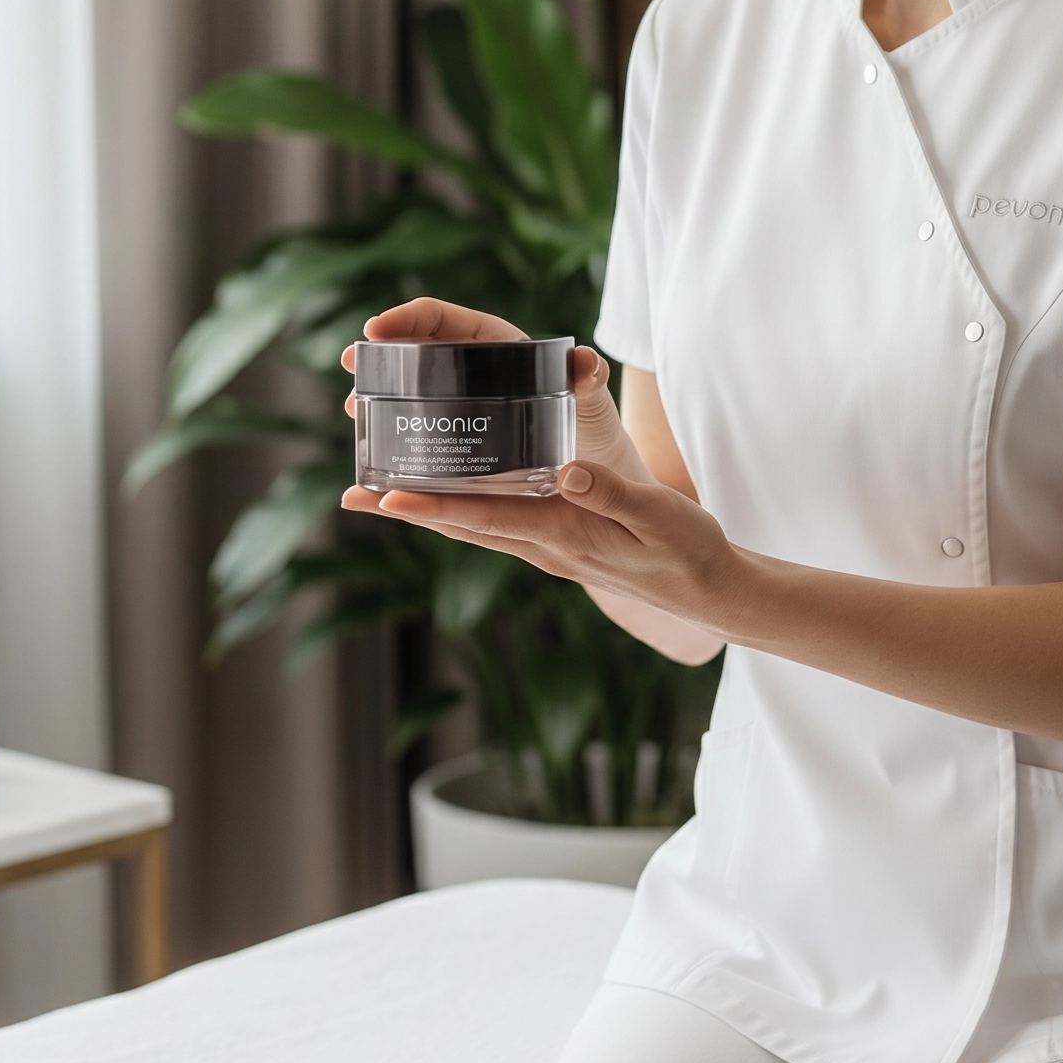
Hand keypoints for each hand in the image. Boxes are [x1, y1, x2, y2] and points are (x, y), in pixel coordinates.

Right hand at [340, 297, 650, 483]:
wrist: (599, 482)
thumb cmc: (597, 432)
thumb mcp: (591, 404)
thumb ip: (587, 381)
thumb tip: (584, 362)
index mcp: (498, 349)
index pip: (444, 319)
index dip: (407, 318)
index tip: (375, 328)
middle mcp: (474, 374)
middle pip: (416, 353)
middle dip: (380, 356)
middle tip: (351, 367)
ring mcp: (462, 410)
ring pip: (411, 394)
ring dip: (379, 398)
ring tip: (357, 411)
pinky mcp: (457, 444)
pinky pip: (420, 434)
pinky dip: (393, 439)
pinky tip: (373, 457)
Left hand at [346, 454, 740, 635]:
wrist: (712, 593)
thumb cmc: (690, 551)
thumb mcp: (661, 515)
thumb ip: (616, 494)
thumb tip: (569, 469)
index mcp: (564, 535)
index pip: (485, 519)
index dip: (435, 506)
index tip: (386, 497)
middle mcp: (545, 547)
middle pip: (462, 527)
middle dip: (407, 511)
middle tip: (351, 496)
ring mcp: (548, 551)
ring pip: (474, 528)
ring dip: (425, 512)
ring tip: (377, 497)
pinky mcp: (558, 546)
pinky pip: (497, 527)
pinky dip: (462, 513)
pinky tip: (444, 500)